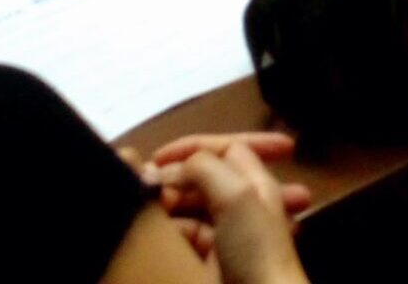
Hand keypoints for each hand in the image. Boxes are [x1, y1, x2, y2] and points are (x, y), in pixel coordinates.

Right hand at [151, 142, 310, 283]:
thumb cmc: (254, 247)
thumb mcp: (237, 195)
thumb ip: (205, 167)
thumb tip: (171, 167)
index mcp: (255, 183)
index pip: (228, 148)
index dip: (195, 146)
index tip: (159, 155)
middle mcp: (240, 205)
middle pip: (201, 179)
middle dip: (175, 179)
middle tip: (151, 189)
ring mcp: (222, 234)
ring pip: (186, 207)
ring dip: (169, 206)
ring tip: (157, 212)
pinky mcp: (206, 261)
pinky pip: (181, 236)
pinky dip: (168, 232)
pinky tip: (161, 236)